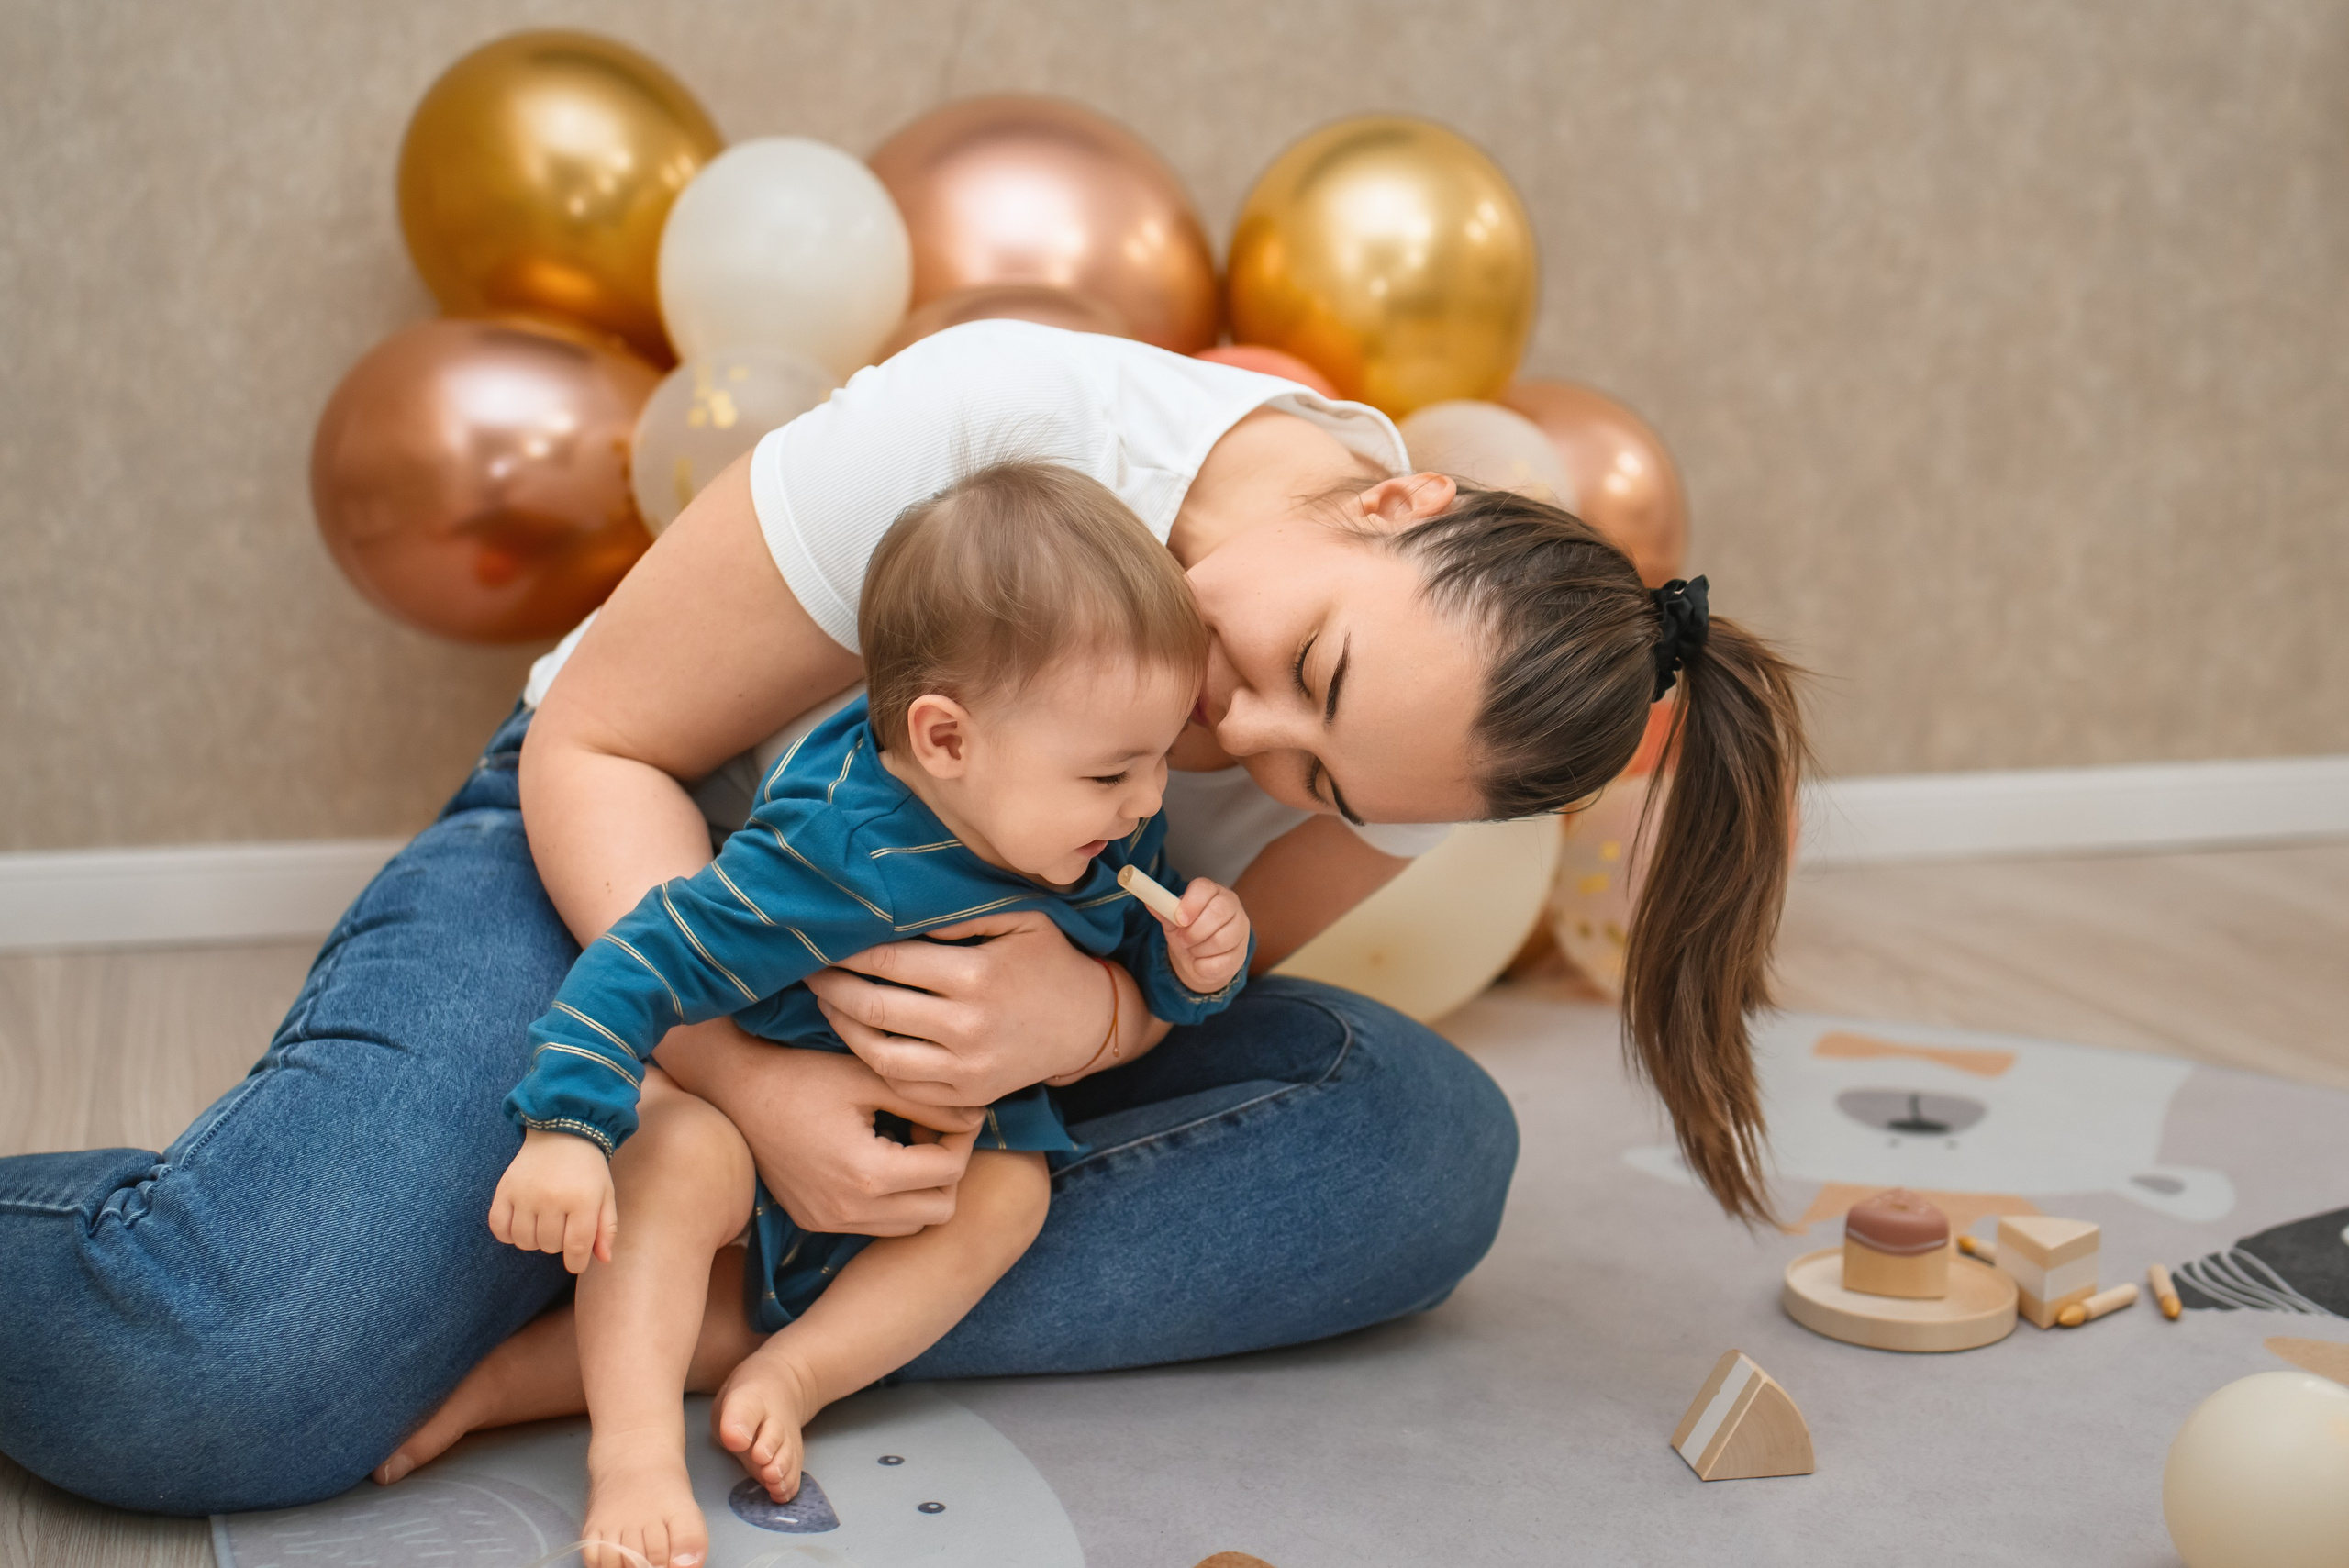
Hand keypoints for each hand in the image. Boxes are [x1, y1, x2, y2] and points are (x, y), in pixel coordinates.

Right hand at [488, 1129, 617, 1273]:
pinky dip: (508, 1234)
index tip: (576, 1262)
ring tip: (544, 1221)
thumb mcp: (605, 1195)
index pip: (576, 1248)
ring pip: (524, 1242)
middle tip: (563, 1223)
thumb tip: (604, 1260)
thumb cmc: (587, 1169)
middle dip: (558, 1243)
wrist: (561, 1132)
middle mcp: (552, 1198)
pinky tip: (522, 1222)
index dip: (576, 1262)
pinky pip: (499, 1229)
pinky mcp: (504, 1190)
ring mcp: (525, 1194)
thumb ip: (606, 1228)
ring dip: (535, 1239)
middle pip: (549, 1246)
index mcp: (582, 1200)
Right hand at [654, 1019, 985, 1235]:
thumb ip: (928, 1100)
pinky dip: (891, 1199)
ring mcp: (830, 1221)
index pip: (950, 1170)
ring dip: (921, 1189)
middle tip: (933, 1128)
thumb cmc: (801, 1074)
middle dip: (948, 1168)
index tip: (955, 1109)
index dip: (963, 1137)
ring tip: (906, 1141)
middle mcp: (850, 1210)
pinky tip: (878, 1155)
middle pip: (940, 1210)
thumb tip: (977, 1116)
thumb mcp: (870, 1078)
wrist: (734, 1089)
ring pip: (910, 1224)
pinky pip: (875, 1225)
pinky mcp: (815, 1220)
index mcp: (868, 1174)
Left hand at [803, 910, 1109, 1104]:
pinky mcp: (967, 1095)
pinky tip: (857, 1037)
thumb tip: (902, 906)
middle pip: (875, 1006)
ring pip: (879, 1052)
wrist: (1088, 1024)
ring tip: (824, 1002)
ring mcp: (966, 1068)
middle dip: (832, 986)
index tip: (825, 939)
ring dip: (841, 1026)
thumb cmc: (1050, 960)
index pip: (890, 961)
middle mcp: (967, 1026)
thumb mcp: (1020, 919)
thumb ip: (962, 912)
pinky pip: (903, 1082)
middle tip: (808, 969)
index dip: (849, 951)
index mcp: (975, 976)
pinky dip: (870, 1060)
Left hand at [1155, 876, 1249, 994]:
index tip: (1179, 920)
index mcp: (1213, 892)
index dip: (1191, 903)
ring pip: (1219, 940)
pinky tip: (1203, 961)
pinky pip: (1219, 963)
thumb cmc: (1188, 933)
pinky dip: (1202, 966)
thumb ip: (1164, 910)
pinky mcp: (1240, 955)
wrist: (1200, 960)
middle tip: (1182, 940)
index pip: (1205, 888)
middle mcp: (1231, 907)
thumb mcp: (1174, 921)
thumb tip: (1150, 901)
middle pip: (1217, 912)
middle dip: (1194, 931)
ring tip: (1193, 948)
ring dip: (1197, 949)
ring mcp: (1239, 931)